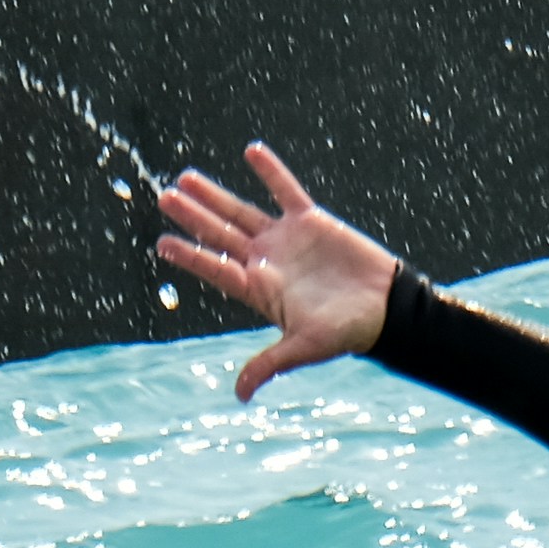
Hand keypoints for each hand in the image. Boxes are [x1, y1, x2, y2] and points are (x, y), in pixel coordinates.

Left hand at [154, 143, 404, 399]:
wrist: (386, 308)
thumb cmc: (346, 332)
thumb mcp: (305, 347)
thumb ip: (270, 364)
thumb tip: (240, 395)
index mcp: (260, 290)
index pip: (217, 269)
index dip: (191, 256)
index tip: (163, 244)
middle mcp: (267, 262)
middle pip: (220, 236)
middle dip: (193, 217)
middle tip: (165, 197)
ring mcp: (286, 240)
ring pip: (242, 212)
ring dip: (216, 196)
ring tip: (186, 178)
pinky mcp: (311, 222)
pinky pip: (285, 191)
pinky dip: (270, 173)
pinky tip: (251, 152)